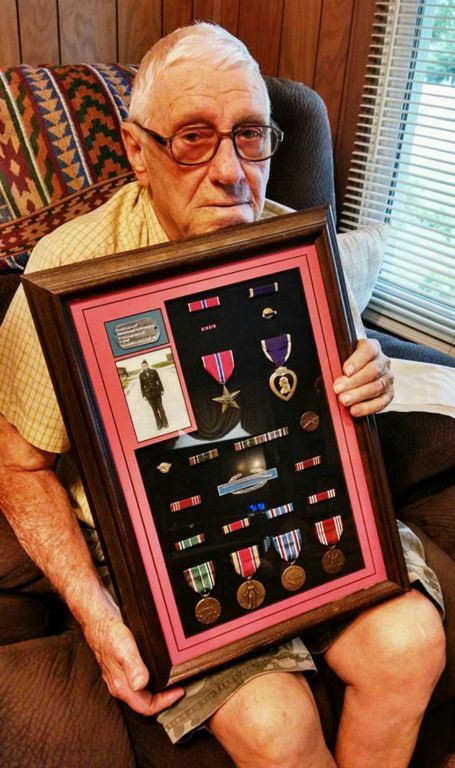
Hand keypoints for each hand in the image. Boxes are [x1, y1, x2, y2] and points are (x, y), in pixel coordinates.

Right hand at [81, 594, 184, 714]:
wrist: (98, 618)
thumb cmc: (107, 632)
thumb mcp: (123, 648)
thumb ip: (132, 667)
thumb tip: (140, 685)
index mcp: (121, 685)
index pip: (145, 707)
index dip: (164, 703)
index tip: (179, 691)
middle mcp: (121, 683)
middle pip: (145, 701)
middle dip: (164, 697)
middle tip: (179, 686)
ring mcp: (121, 674)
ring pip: (143, 690)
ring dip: (159, 688)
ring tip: (174, 679)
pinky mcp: (123, 664)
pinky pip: (140, 677)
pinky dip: (153, 676)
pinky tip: (160, 667)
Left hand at [333, 338, 393, 416]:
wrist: (360, 372)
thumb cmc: (348, 365)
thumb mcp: (341, 359)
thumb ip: (335, 364)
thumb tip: (324, 376)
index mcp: (371, 347)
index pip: (368, 349)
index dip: (357, 360)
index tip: (346, 370)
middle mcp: (382, 362)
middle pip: (373, 370)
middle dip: (354, 381)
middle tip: (338, 389)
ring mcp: (387, 378)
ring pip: (376, 386)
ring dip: (358, 395)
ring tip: (344, 400)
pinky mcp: (389, 394)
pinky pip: (381, 402)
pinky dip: (367, 407)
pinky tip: (355, 410)